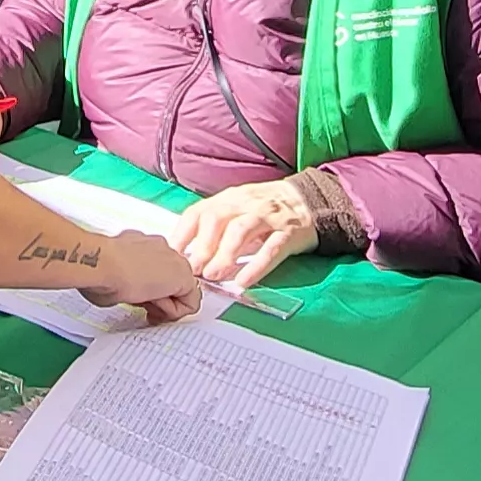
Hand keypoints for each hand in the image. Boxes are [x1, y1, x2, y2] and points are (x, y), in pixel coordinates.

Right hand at [82, 230, 202, 321]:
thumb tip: (123, 288)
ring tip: (145, 307)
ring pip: (181, 292)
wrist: (101, 263)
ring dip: (166, 305)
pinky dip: (173, 312)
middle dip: (162, 299)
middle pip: (173, 282)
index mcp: (142, 246)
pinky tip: (153, 306)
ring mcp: (175, 260)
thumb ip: (126, 277)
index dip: (151, 292)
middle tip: (145, 308)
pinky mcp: (184, 276)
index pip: (157, 272)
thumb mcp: (113, 272)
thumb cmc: (96, 268)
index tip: (139, 300)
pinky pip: (189, 303)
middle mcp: (161, 248)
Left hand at [167, 177, 317, 289]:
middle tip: (193, 271)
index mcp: (229, 199)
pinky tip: (244, 281)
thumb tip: (187, 253)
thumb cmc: (265, 209)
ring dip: (224, 254)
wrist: (308, 200)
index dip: (183, 234)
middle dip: (202, 247)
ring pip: (241, 232)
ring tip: (213, 275)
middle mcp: (246, 204)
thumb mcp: (236, 210)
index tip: (172, 255)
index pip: (199, 212)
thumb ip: (214, 227)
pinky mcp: (288, 233)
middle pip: (217, 220)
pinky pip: (271, 249)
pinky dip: (257, 266)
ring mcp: (268, 217)